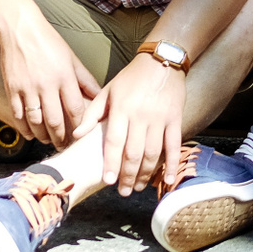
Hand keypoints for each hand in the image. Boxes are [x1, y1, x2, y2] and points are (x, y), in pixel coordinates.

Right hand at [0, 11, 101, 146]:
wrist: (20, 28)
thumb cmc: (49, 41)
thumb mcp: (72, 58)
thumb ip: (85, 80)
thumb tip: (99, 96)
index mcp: (64, 77)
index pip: (75, 110)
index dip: (78, 127)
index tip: (79, 137)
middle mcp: (46, 85)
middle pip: (55, 121)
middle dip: (60, 138)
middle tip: (63, 147)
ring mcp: (27, 88)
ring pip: (36, 121)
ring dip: (42, 136)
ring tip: (48, 141)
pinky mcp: (12, 89)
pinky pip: (17, 115)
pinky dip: (24, 128)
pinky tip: (30, 134)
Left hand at [97, 53, 187, 194]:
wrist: (162, 59)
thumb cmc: (131, 77)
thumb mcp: (108, 91)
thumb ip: (92, 114)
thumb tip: (76, 135)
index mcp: (121, 109)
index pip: (114, 142)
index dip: (111, 163)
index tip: (108, 181)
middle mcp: (140, 115)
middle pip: (133, 152)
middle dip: (128, 176)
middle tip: (124, 192)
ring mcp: (159, 118)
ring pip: (152, 153)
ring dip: (145, 174)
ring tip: (138, 187)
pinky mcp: (175, 119)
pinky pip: (174, 145)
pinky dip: (172, 164)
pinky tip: (168, 180)